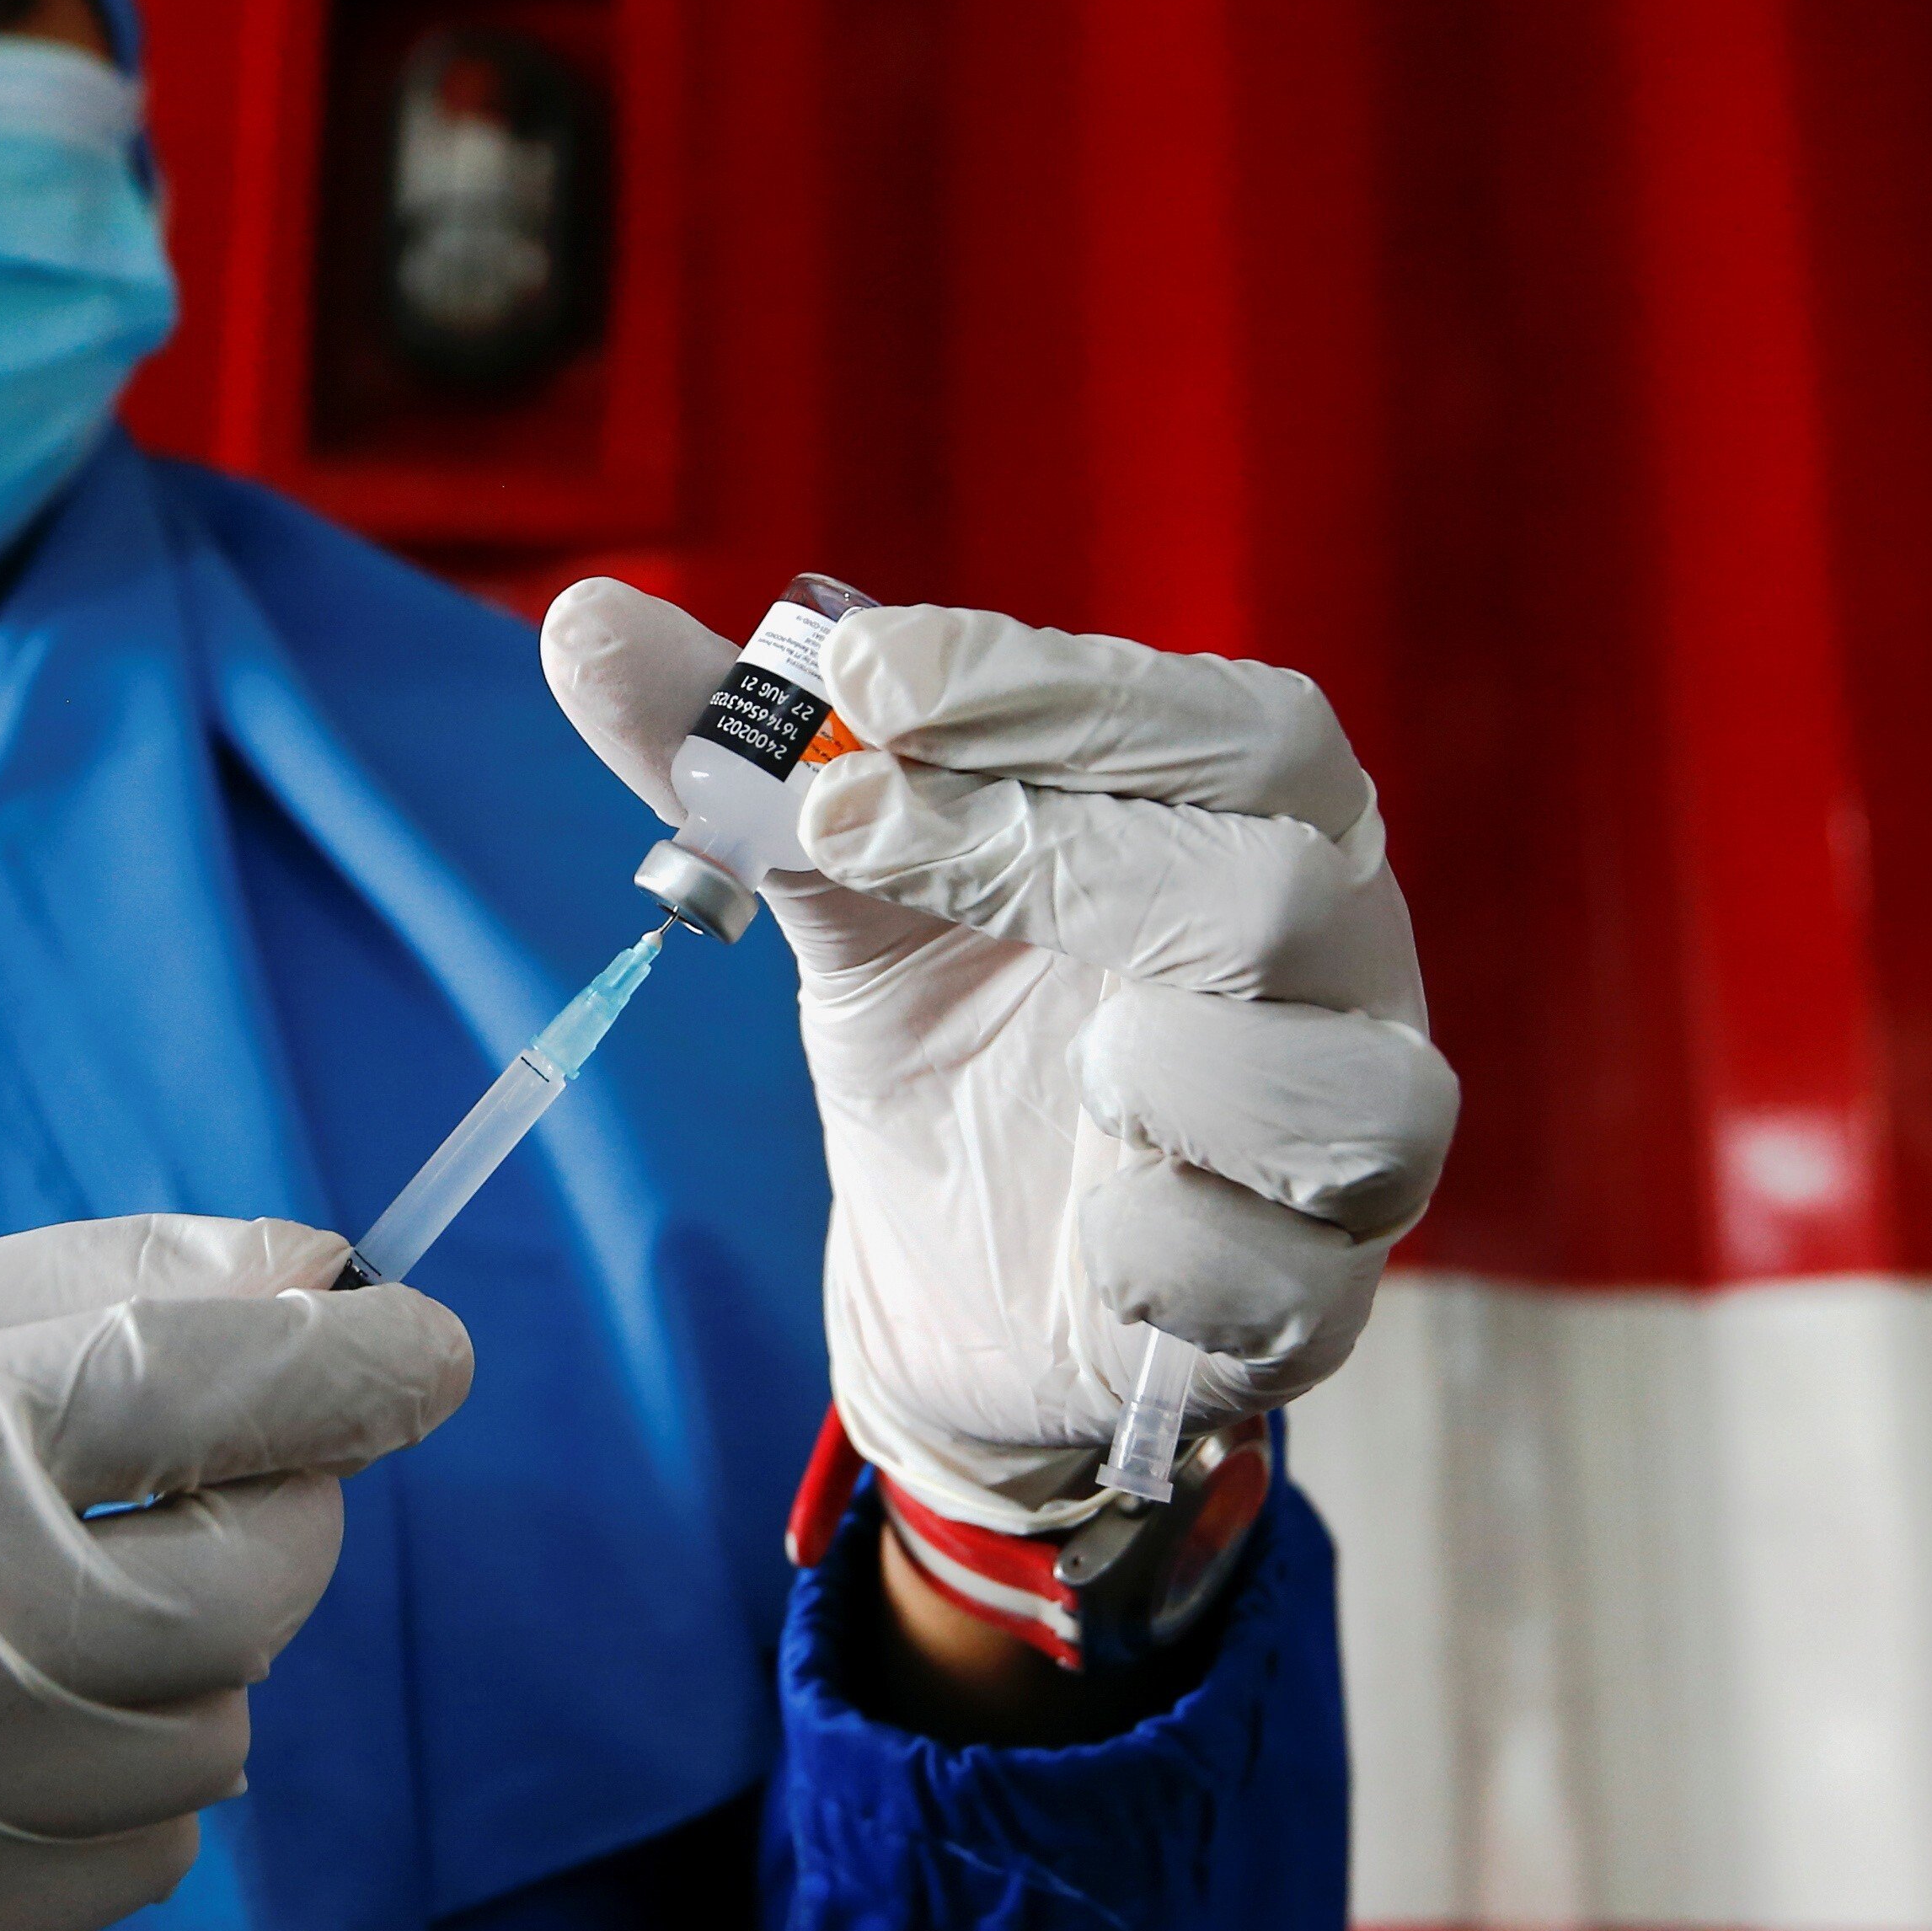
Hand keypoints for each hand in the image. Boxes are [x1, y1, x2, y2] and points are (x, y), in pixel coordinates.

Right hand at [0, 1215, 469, 1930]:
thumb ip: (89, 1289)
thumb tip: (323, 1276)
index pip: (143, 1404)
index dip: (317, 1365)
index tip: (421, 1336)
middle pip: (214, 1602)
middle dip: (276, 1508)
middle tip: (223, 1454)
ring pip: (203, 1740)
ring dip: (201, 1645)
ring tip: (63, 1580)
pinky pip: (137, 1862)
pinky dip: (134, 1766)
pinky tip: (9, 1701)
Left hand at [544, 584, 1454, 1532]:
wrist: (953, 1277)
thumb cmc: (948, 1033)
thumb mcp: (839, 884)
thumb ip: (746, 755)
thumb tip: (583, 620)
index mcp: (1262, 826)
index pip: (1235, 727)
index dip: (1052, 691)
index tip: (856, 669)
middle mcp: (1342, 971)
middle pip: (1282, 887)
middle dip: (1053, 855)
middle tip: (839, 832)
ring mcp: (1348, 1147)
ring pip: (1345, 1093)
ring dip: (1154, 1072)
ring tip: (1049, 1069)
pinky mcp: (1310, 1310)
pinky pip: (1276, 1283)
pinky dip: (1156, 1256)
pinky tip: (1078, 1244)